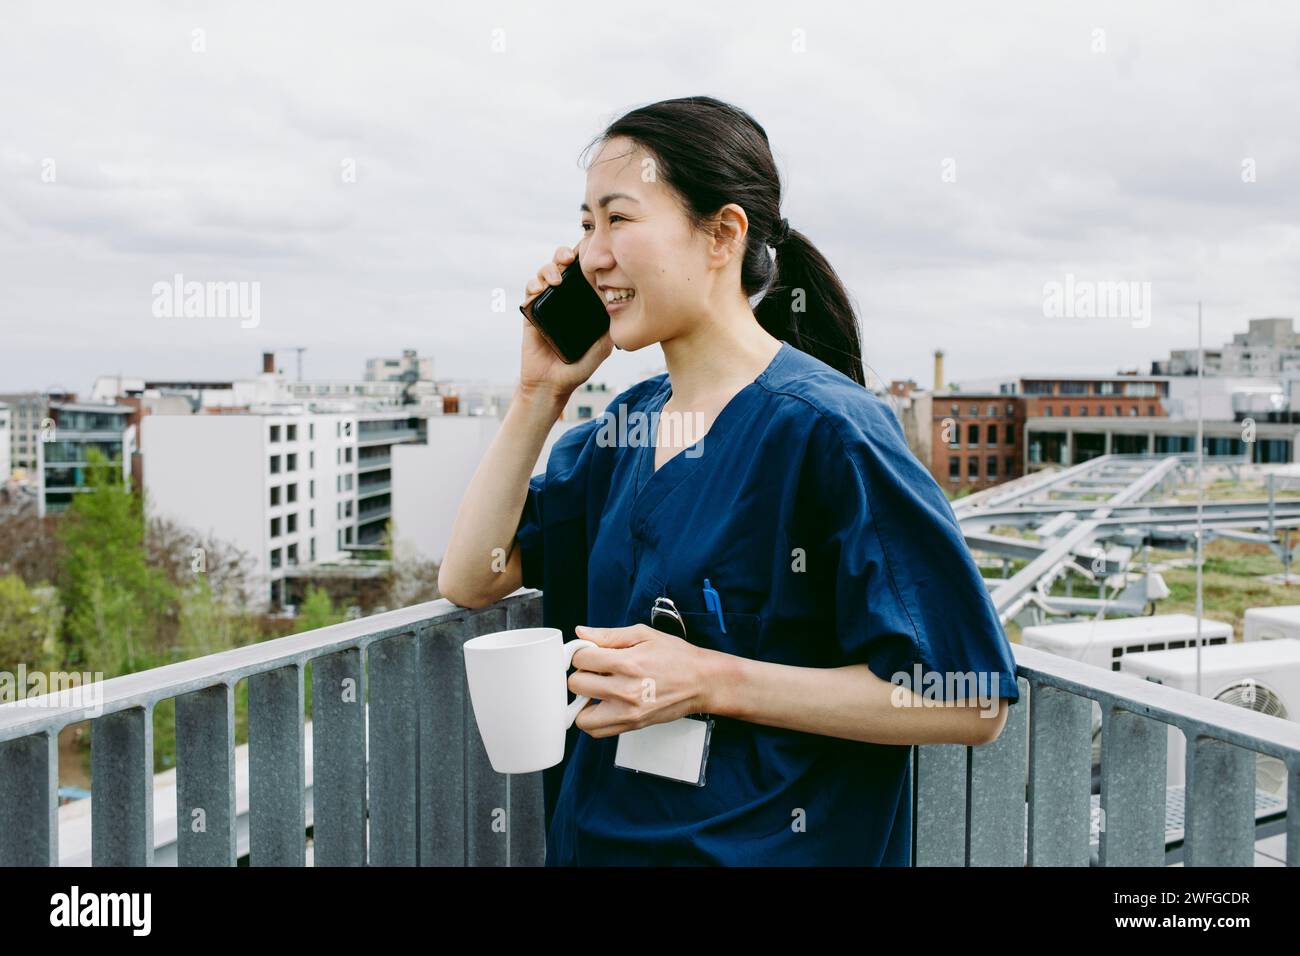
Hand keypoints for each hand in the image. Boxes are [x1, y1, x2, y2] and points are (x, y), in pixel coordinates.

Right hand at [518, 242, 613, 402]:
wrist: (552, 384)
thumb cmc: (578, 367)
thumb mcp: (602, 348)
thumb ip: (610, 328)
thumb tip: (622, 307)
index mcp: (581, 303)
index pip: (583, 273)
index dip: (584, 258)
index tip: (589, 250)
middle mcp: (564, 299)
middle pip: (562, 265)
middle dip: (564, 255)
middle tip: (569, 259)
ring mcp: (547, 304)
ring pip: (545, 273)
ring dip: (549, 269)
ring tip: (556, 280)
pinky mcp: (531, 312)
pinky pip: (530, 291)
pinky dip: (534, 285)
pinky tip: (540, 290)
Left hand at [568, 624, 712, 737]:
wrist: (702, 682)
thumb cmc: (677, 657)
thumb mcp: (644, 635)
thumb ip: (609, 635)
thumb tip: (581, 633)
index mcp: (627, 662)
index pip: (582, 659)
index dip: (583, 652)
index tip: (591, 653)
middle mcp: (625, 690)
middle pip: (577, 684)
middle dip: (582, 673)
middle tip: (596, 670)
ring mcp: (628, 712)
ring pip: (581, 715)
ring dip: (584, 701)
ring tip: (597, 690)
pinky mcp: (632, 725)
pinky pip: (596, 731)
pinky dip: (593, 718)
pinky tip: (604, 704)